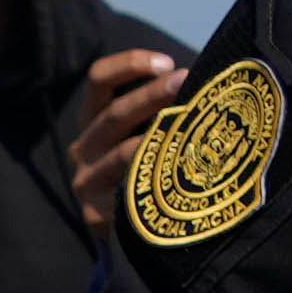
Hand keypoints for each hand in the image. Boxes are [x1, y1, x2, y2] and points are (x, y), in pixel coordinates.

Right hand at [61, 46, 186, 238]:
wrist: (130, 230)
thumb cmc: (147, 167)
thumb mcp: (143, 131)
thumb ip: (160, 108)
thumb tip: (208, 78)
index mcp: (93, 120)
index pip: (99, 80)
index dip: (129, 64)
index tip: (165, 63)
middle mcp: (83, 149)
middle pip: (114, 114)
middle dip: (153, 94)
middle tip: (187, 81)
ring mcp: (87, 183)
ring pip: (123, 153)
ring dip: (159, 136)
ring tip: (192, 126)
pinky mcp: (95, 215)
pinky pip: (129, 193)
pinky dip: (155, 179)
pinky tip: (181, 173)